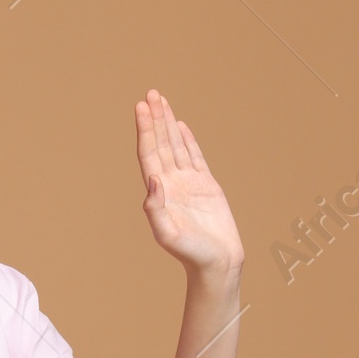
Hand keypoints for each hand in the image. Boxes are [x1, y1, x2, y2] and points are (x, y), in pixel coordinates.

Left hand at [135, 88, 243, 278]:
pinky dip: (187, 140)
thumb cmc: (191, 254)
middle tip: (151, 94)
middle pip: (160, 144)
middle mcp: (171, 185)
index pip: (149, 154)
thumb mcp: (168, 235)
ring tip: (162, 101)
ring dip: (168, 124)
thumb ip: (155, 209)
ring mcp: (188, 184)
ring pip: (176, 146)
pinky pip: (194, 157)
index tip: (141, 108)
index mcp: (160, 193)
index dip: (145, 130)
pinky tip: (180, 126)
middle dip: (155, 119)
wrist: (217, 263)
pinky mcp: (206, 186)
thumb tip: (152, 179)